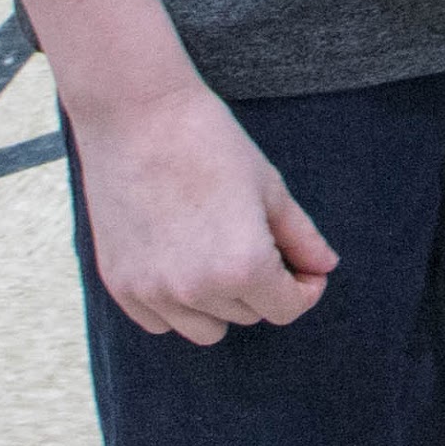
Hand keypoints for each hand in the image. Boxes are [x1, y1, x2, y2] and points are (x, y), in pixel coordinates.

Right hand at [69, 77, 337, 342]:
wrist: (136, 117)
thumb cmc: (211, 144)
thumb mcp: (270, 188)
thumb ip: (302, 238)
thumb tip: (325, 269)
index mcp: (243, 266)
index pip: (287, 309)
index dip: (304, 289)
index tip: (303, 268)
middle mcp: (196, 290)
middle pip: (249, 316)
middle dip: (264, 286)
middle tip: (257, 240)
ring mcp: (152, 291)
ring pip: (205, 328)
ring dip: (221, 302)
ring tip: (219, 251)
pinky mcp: (119, 285)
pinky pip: (161, 322)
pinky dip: (177, 304)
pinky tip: (182, 261)